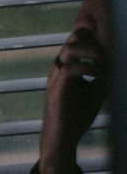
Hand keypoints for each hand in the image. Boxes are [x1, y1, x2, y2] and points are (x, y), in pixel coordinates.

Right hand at [38, 0, 108, 173]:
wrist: (63, 138)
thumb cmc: (77, 115)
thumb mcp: (96, 90)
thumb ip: (103, 74)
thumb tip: (117, 63)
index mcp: (67, 66)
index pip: (78, 39)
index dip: (94, 36)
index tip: (110, 43)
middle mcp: (60, 67)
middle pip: (74, 37)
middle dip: (96, 42)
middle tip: (110, 55)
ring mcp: (56, 76)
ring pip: (70, 49)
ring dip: (93, 53)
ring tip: (105, 65)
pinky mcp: (57, 88)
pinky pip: (71, 68)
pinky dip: (89, 69)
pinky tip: (99, 76)